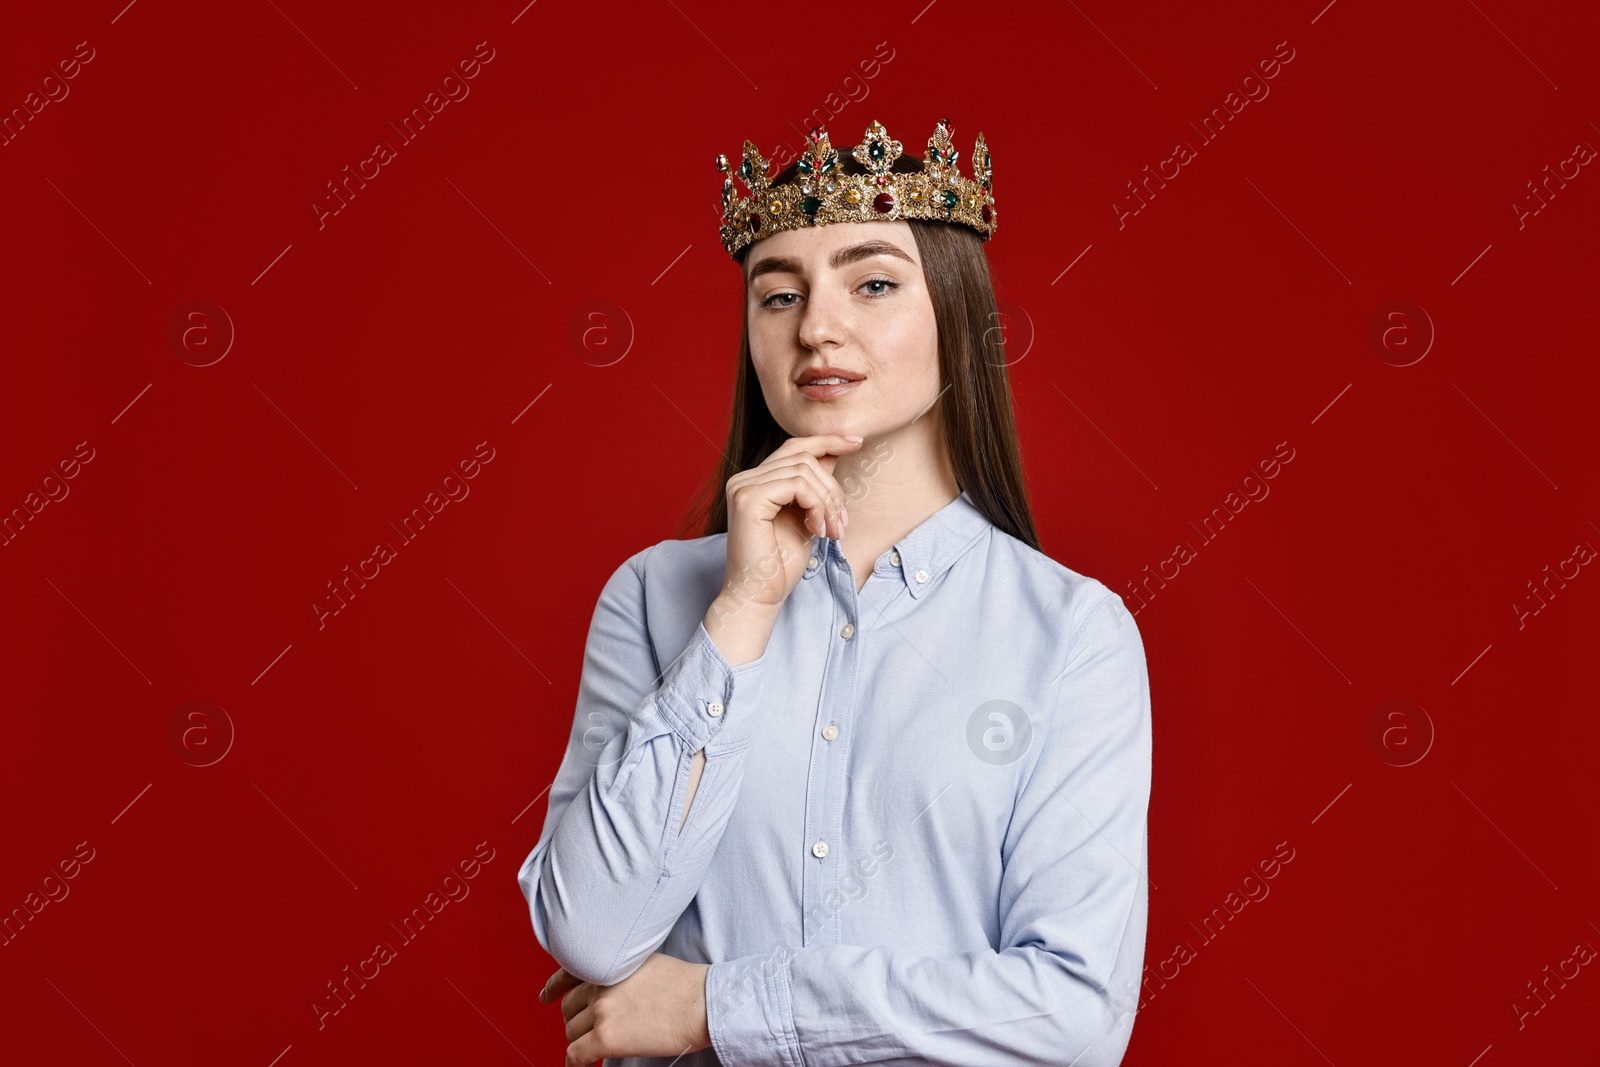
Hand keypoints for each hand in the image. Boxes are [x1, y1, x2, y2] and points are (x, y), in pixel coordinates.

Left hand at [539, 952, 712, 1066]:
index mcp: (609, 963)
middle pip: (570, 1006)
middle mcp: (600, 983)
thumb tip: (611, 990)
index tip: (546, 996)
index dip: (553, 988)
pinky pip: (576, 1054)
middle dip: (576, 1019)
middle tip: (586, 1029)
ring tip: (592, 1046)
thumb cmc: (685, 985)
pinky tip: (580, 1066)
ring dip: (580, 1040)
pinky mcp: (606, 1037)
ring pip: (572, 1031)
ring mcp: (601, 1011)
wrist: (702, 1002)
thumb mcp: (646, 962)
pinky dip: (575, 1062)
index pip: (568, 973)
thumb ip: (621, 972)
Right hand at [721, 432, 863, 610]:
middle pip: (804, 457)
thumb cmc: (781, 563)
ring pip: (804, 470)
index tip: (857, 442)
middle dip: (833, 488)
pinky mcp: (747, 498)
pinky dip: (816, 506)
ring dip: (828, 502)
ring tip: (832, 531)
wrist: (760, 595)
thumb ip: (814, 485)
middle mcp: (744, 479)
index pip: (794, 447)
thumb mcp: (806, 516)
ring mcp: (743, 486)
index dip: (827, 440)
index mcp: (755, 481)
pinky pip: (796, 484)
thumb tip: (834, 452)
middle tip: (842, 522)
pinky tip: (817, 530)